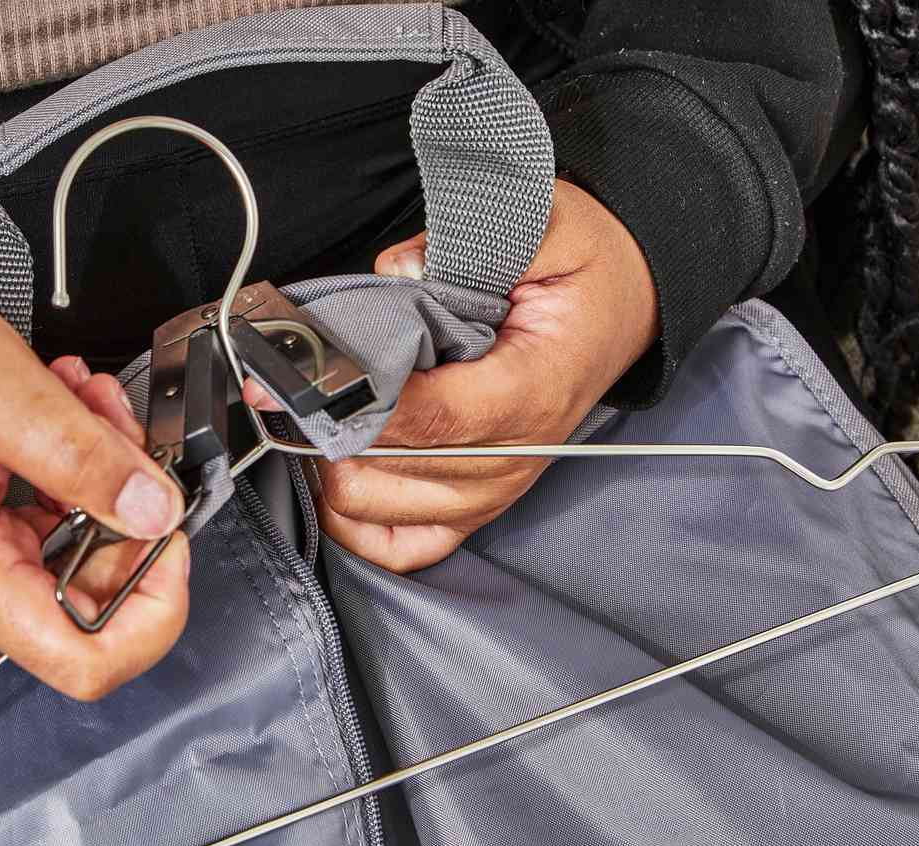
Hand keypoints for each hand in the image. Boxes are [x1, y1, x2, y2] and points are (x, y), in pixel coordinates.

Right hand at [0, 241, 189, 700]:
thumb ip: (77, 453)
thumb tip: (156, 511)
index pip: (90, 663)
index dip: (156, 603)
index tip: (168, 526)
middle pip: (96, 597)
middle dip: (124, 502)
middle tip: (107, 418)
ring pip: (76, 558)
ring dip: (96, 476)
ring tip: (72, 401)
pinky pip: (43, 540)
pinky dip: (65, 478)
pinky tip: (52, 419)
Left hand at [246, 179, 658, 571]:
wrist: (623, 308)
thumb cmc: (582, 275)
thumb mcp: (547, 226)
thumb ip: (470, 241)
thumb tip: (394, 271)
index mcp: (532, 390)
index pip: (432, 418)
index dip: (360, 402)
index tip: (305, 375)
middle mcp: (513, 456)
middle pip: (392, 466)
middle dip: (331, 424)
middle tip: (295, 381)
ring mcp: (493, 490)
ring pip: (379, 507)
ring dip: (335, 463)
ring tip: (323, 413)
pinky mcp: (475, 507)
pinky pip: (405, 546)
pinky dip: (359, 523)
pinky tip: (340, 476)